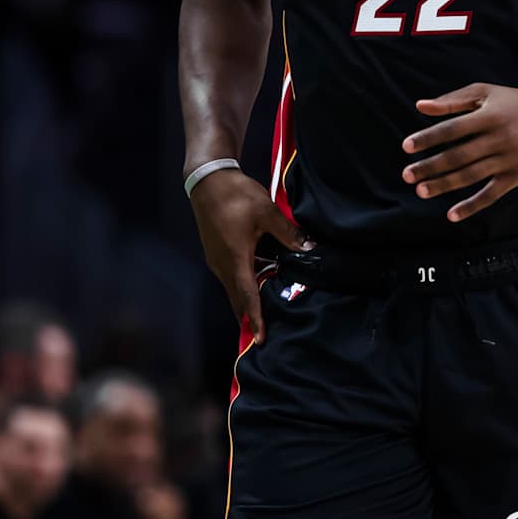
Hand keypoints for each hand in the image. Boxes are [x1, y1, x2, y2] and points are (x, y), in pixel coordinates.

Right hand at [189, 168, 311, 342]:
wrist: (208, 179)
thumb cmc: (235, 195)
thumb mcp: (267, 212)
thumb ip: (288, 233)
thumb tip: (309, 248)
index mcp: (235, 258)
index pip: (247, 296)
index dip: (255, 318)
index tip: (260, 338)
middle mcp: (222, 264)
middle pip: (236, 298)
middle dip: (249, 317)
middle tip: (262, 335)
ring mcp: (216, 259)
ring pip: (232, 288)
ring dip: (245, 302)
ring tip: (261, 314)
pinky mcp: (215, 252)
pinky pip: (230, 277)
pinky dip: (242, 287)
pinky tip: (255, 285)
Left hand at [402, 83, 517, 220]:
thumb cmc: (512, 102)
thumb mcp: (484, 93)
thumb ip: (452, 100)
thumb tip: (420, 106)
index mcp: (488, 116)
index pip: (452, 129)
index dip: (428, 138)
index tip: (406, 147)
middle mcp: (498, 139)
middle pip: (459, 156)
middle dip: (431, 166)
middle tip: (407, 175)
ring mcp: (508, 160)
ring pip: (471, 176)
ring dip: (445, 185)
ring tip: (421, 190)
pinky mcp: (516, 177)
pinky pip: (491, 195)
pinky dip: (472, 206)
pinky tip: (452, 214)